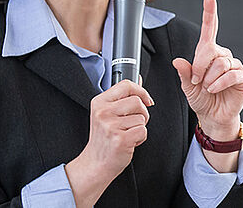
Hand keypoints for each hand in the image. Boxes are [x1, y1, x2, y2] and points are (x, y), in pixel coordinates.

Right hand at [66, 80, 152, 206]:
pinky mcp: (120, 139)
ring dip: (140, 127)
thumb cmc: (103, 138)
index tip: (146, 100)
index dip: (141, 91)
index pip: (126, 85)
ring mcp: (111, 126)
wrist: (96, 163)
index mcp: (99, 102)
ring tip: (127, 133)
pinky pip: (143, 131)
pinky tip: (129, 142)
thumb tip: (138, 80)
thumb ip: (122, 97)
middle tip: (134, 122)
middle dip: (142, 112)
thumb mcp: (106, 114)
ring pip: (141, 118)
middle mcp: (103, 112)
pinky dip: (140, 138)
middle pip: (137, 101)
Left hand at [172, 0, 242, 140]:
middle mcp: (222, 55)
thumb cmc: (201, 98)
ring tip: (208, 87)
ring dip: (209, 78)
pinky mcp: (242, 76)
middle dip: (199, 66)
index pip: (209, 28)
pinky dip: (219, 83)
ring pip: (220, 63)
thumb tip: (178, 61)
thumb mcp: (187, 86)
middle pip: (210, 49)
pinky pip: (230, 74)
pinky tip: (215, 89)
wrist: (213, 116)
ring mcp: (233, 65)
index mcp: (208, 53)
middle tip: (196, 81)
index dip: (209, 11)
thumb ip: (184, 73)